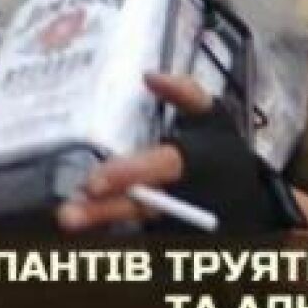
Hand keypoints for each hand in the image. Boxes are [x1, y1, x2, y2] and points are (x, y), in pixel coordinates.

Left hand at [56, 73, 209, 231]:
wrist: (239, 189)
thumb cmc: (219, 148)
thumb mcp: (212, 115)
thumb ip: (186, 92)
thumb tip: (149, 76)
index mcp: (196, 161)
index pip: (163, 166)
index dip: (130, 174)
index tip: (93, 182)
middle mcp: (184, 193)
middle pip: (143, 205)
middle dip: (105, 210)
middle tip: (68, 215)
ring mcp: (175, 216)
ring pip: (136, 223)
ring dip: (102, 220)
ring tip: (70, 217)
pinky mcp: (167, 229)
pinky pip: (136, 232)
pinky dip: (108, 227)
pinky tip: (82, 221)